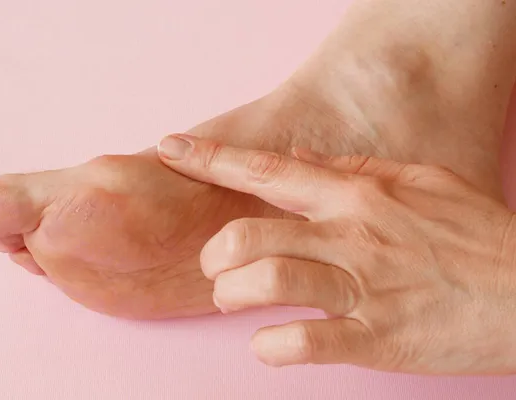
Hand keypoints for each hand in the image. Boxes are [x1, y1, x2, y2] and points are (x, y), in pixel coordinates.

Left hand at [157, 134, 515, 374]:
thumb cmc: (473, 234)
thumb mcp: (419, 181)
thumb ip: (356, 170)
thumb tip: (302, 164)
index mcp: (355, 195)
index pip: (266, 170)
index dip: (210, 159)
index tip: (171, 150)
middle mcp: (350, 236)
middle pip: (247, 235)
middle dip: (214, 255)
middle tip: (217, 267)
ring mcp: (361, 288)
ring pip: (266, 282)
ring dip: (233, 295)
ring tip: (234, 301)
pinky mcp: (375, 339)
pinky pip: (302, 343)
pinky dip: (271, 347)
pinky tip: (268, 343)